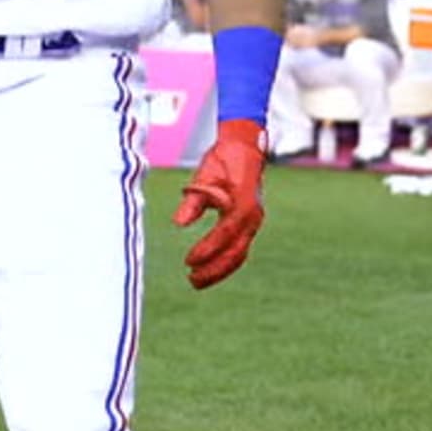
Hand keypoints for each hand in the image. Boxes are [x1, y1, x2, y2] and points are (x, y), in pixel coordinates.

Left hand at [172, 120, 265, 289]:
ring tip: (197, 281)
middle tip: (191, 280)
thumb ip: (192, 201)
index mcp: (242, 206)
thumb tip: (178, 224)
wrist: (245, 149)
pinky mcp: (250, 223)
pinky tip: (209, 269)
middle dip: (213, 270)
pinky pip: (240, 248)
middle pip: (234, 253)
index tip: (188, 261)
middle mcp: (252, 218)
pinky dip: (226, 261)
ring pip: (239, 254)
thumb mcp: (205, 176)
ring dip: (219, 270)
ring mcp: (253, 222)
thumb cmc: (223, 160)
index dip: (206, 250)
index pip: (223, 235)